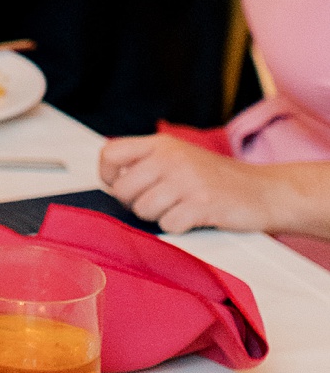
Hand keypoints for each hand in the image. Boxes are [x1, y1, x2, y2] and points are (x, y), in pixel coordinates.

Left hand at [98, 134, 279, 234]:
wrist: (265, 191)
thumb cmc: (217, 179)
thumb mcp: (179, 157)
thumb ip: (147, 163)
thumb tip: (110, 181)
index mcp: (161, 144)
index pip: (110, 153)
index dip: (107, 175)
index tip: (118, 185)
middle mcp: (170, 158)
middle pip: (122, 189)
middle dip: (135, 204)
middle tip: (159, 203)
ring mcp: (186, 180)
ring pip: (143, 209)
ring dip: (158, 216)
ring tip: (179, 209)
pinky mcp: (202, 204)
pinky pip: (168, 224)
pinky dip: (178, 227)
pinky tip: (193, 218)